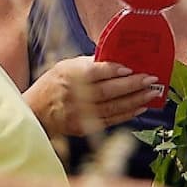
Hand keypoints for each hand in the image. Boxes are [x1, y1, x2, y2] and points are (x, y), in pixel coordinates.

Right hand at [27, 55, 161, 136]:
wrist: (34, 112)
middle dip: (132, 85)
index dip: (113, 70)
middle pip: (108, 91)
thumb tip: (116, 59)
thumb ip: (89, 64)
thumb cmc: (51, 85)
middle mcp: (74, 95)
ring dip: (135, 100)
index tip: (130, 69)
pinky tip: (140, 108)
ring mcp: (79, 113)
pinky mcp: (84, 127)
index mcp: (69, 75)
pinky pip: (110, 120)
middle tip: (151, 79)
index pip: (94, 72)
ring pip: (112, 108)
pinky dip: (126, 114)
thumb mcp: (65, 66)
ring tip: (151, 93)